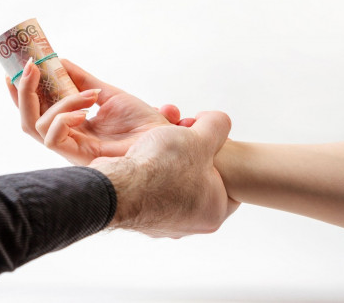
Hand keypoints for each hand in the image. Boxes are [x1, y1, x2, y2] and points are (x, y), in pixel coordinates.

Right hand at [7, 58, 178, 165]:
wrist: (164, 140)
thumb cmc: (141, 124)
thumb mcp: (107, 93)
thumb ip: (80, 79)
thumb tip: (57, 61)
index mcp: (71, 125)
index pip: (35, 109)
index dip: (21, 91)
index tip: (18, 66)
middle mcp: (66, 138)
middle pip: (27, 119)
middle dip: (22, 91)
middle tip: (30, 66)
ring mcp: (71, 149)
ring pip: (35, 126)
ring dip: (56, 102)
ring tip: (86, 94)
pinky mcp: (78, 157)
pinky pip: (52, 138)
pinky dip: (63, 118)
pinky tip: (86, 110)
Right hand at [91, 111, 239, 237]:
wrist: (116, 186)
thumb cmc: (160, 168)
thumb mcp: (200, 137)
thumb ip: (217, 125)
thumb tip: (219, 121)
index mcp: (213, 211)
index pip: (228, 180)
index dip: (216, 153)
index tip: (203, 140)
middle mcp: (190, 223)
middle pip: (198, 181)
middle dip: (189, 156)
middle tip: (180, 139)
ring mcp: (162, 223)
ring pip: (172, 186)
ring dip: (166, 163)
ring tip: (158, 146)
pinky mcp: (139, 217)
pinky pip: (149, 191)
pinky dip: (146, 174)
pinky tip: (141, 159)